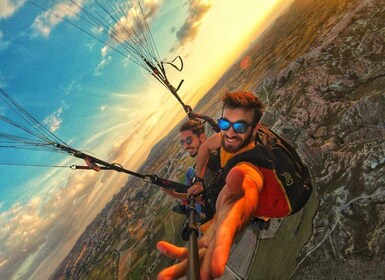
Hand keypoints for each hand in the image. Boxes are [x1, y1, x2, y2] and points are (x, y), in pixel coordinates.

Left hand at [157, 165, 260, 279]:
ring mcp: (212, 241)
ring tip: (163, 277)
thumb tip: (237, 171)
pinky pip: (190, 249)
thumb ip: (236, 181)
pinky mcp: (206, 240)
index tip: (215, 271)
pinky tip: (161, 246)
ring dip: (180, 268)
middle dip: (200, 269)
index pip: (225, 239)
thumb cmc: (241, 193)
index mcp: (231, 223)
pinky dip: (176, 251)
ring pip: (196, 257)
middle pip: (210, 256)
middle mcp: (222, 237)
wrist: (243, 200)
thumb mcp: (240, 185)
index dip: (220, 254)